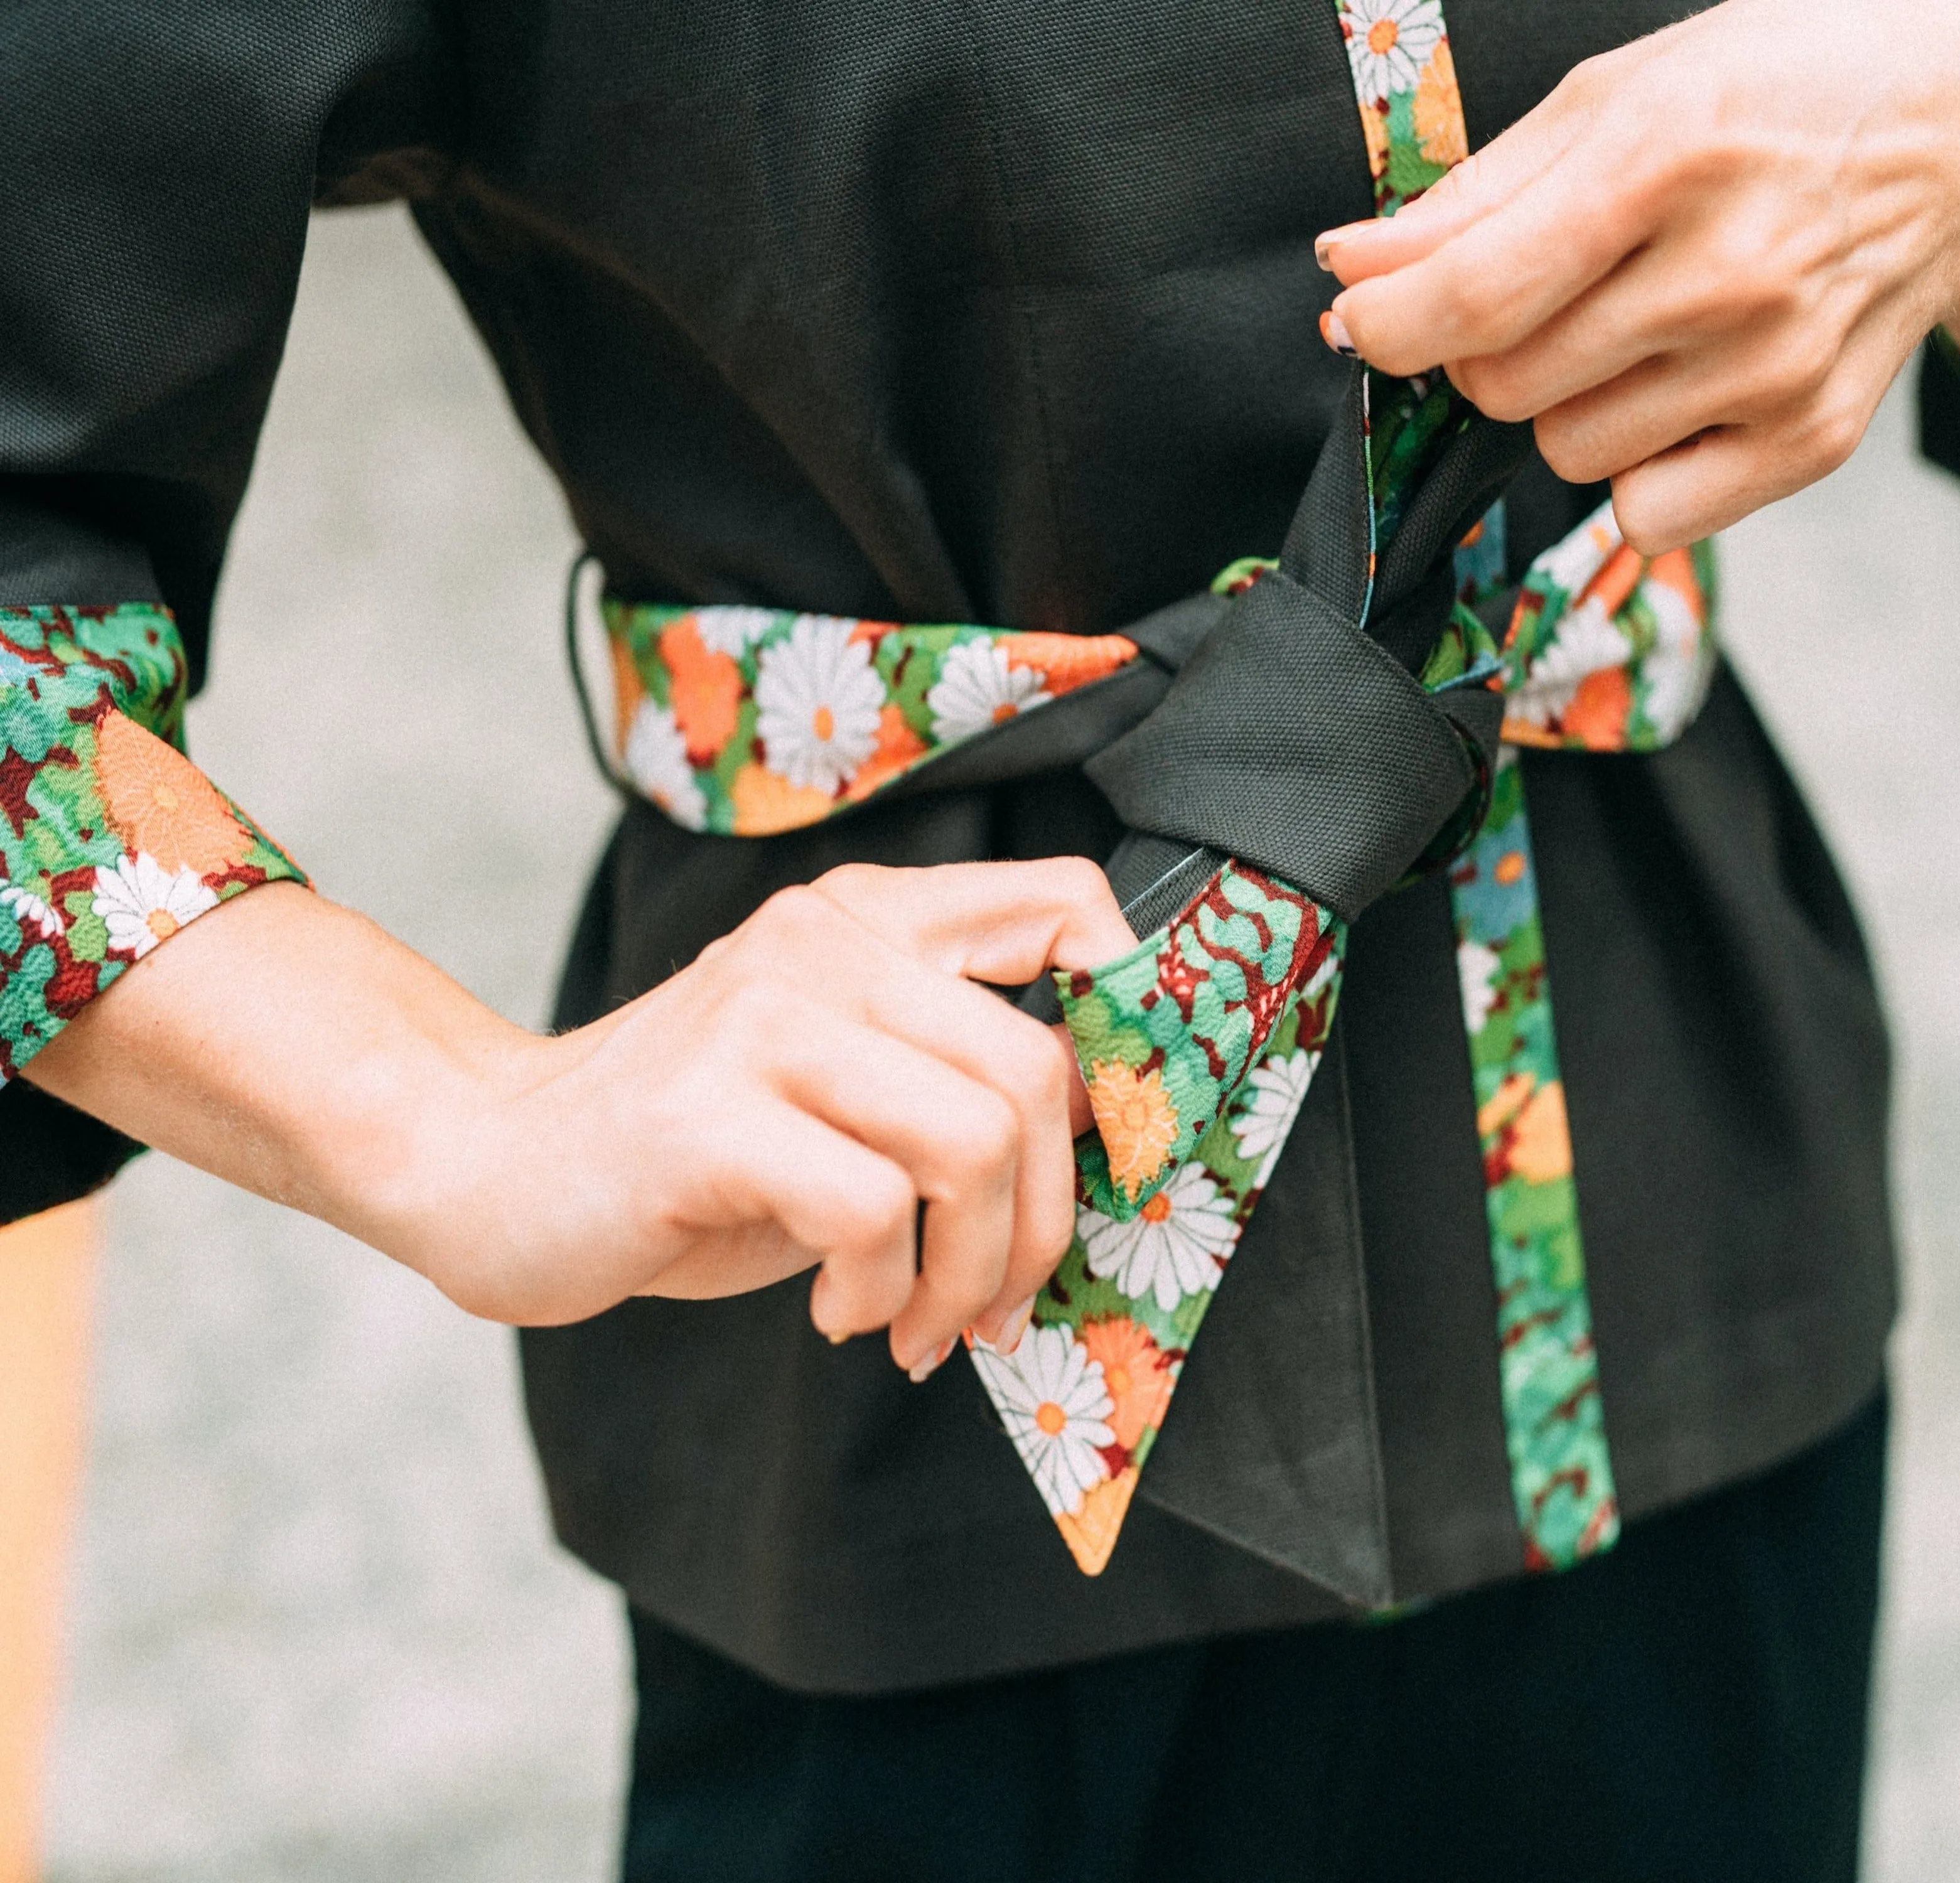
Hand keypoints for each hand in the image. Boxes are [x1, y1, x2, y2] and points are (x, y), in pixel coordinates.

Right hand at [26, 860, 1133, 1375]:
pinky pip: (870, 1212)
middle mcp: (824, 944)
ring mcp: (762, 1020)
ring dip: (970, 1272)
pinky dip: (880, 1295)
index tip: (1119, 1145)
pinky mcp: (707, 1114)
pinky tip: (840, 1315)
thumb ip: (957, 1084)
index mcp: (874, 920)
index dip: (1134, 1023)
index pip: (1068, 909)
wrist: (490, 1169)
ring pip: (969, 1144)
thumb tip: (1108, 1155)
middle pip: (1037, 1071)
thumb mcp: (845, 1087)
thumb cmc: (698, 1150)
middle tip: (998, 1302)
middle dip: (1044, 1221)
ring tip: (919, 1322)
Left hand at [1317, 0, 1959, 547]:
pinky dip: (1637, 465)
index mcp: (1667, 157)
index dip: (1387, 324)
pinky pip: (1646, 511)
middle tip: (1546, 290)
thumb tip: (1354, 268)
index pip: (1474, 295)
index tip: (1363, 319)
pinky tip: (1682, 386)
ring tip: (1636, 322)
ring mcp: (1775, 370)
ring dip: (1565, 401)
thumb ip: (1474, 193)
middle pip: (1504, 383)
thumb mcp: (1620, 93)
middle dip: (1487, 348)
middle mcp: (1728, 274)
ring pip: (1565, 451)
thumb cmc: (1774, 97)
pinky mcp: (1809, 441)